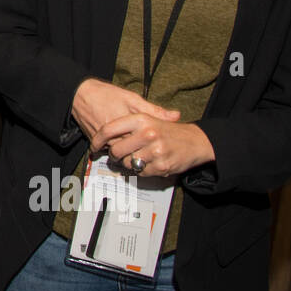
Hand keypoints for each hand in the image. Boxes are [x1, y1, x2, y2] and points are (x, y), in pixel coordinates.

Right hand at [71, 78, 179, 143]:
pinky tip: (120, 145)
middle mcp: (113, 137)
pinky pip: (106, 150)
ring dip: (126, 153)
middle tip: (149, 153)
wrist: (80, 94)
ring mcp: (102, 141)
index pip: (143, 145)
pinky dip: (113, 149)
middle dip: (139, 153)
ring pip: (118, 154)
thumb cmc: (107, 94)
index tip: (159, 148)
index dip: (152, 148)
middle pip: (131, 153)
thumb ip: (154, 110)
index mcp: (127, 126)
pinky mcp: (94, 142)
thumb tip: (176, 116)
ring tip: (135, 151)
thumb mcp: (133, 99)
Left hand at [92, 116, 214, 177]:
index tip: (94, 146)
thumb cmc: (169, 130)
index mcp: (141, 119)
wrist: (196, 141)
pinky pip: (141, 173)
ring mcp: (155, 151)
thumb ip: (127, 123)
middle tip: (119, 154)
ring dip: (130, 163)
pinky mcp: (161, 166)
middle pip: (116, 151)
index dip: (97, 140)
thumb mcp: (149, 117)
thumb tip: (104, 131)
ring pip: (128, 163)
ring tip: (139, 156)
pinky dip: (143, 170)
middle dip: (115, 155)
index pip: (109, 129)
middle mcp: (147, 133)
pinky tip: (150, 162)